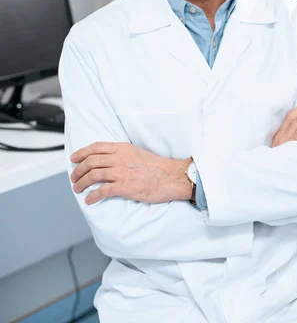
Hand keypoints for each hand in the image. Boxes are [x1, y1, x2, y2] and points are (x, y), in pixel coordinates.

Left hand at [70, 142, 191, 204]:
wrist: (171, 176)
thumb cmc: (158, 167)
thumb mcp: (138, 153)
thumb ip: (123, 154)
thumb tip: (111, 161)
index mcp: (122, 148)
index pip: (95, 148)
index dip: (81, 153)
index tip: (74, 159)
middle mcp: (119, 158)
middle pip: (90, 162)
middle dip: (78, 171)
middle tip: (74, 178)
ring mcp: (121, 172)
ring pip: (92, 176)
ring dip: (81, 183)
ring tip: (77, 189)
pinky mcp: (124, 187)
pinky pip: (102, 191)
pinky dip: (92, 196)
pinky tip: (89, 200)